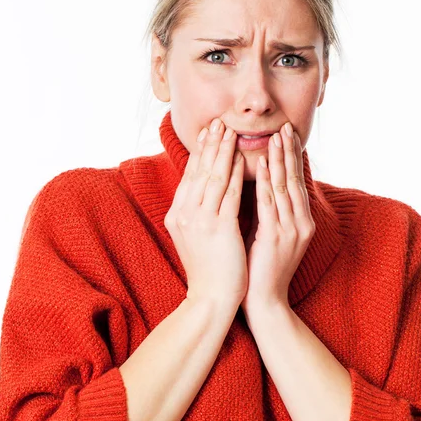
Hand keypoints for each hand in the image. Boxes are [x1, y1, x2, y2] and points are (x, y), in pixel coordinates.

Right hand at [164, 118, 247, 311]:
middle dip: (210, 144)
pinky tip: (244, 158)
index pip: (190, 176)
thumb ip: (195, 212)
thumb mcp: (193, 236)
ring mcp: (199, 220)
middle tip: (219, 121)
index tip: (208, 133)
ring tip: (231, 131)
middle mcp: (184, 213)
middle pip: (199, 171)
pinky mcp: (218, 228)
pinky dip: (237, 174)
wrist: (210, 298)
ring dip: (223, 151)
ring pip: (213, 177)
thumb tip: (203, 190)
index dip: (200, 152)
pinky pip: (230, 194)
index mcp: (177, 214)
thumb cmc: (207, 268)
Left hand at [241, 122, 314, 312]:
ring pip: (285, 187)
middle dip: (289, 152)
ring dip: (280, 159)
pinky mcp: (276, 238)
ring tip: (276, 136)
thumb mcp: (269, 235)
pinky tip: (263, 164)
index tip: (286, 135)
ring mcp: (291, 230)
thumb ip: (269, 212)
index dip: (292, 158)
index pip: (296, 182)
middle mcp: (301, 223)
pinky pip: (271, 204)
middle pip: (295, 180)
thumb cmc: (261, 268)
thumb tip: (259, 186)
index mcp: (300, 222)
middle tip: (286, 126)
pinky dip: (267, 182)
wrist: (264, 302)